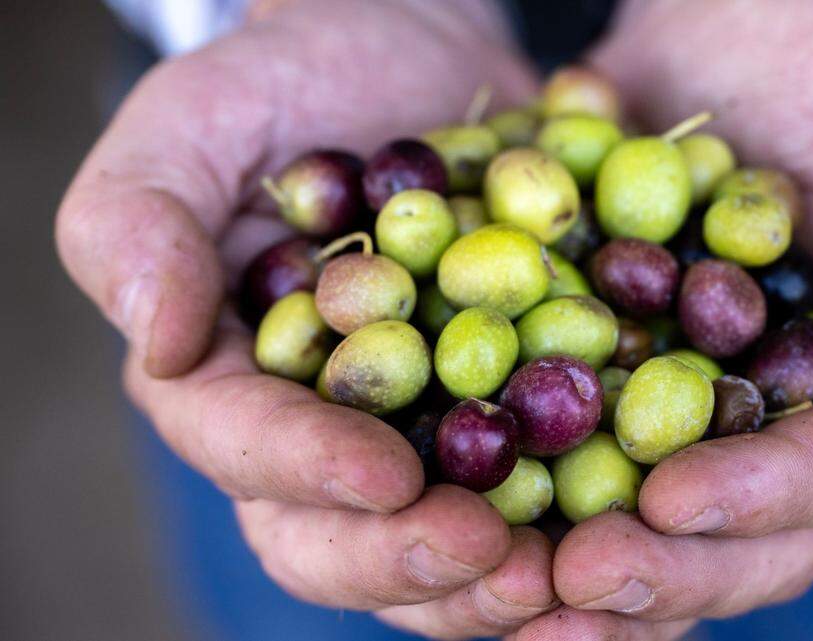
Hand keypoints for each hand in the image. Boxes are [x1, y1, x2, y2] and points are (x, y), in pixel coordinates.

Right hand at [56, 1, 557, 636]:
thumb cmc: (286, 82)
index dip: (312, 474)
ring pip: (437, 549)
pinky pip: (535, 497)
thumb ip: (139, 221)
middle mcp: (319, 434)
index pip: (250, 450)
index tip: (388, 478)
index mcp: (231, 381)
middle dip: (413, 560)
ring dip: (500, 583)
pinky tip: (633, 536)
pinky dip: (577, 531)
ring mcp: (416, 437)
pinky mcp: (503, 418)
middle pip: (338, 539)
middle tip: (498, 558)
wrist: (409, 56)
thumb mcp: (192, 122)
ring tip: (569, 576)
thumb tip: (157, 341)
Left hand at [516, 0, 812, 637]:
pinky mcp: (619, 369)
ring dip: (590, 567)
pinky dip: (526, 494)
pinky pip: (575, 451)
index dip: (774, 494)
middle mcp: (798, 406)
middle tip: (575, 580)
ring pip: (660, 518)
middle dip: (671, 565)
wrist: (731, 10)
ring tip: (512, 590)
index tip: (678, 497)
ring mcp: (703, 397)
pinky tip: (462, 520)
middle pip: (754, 527)